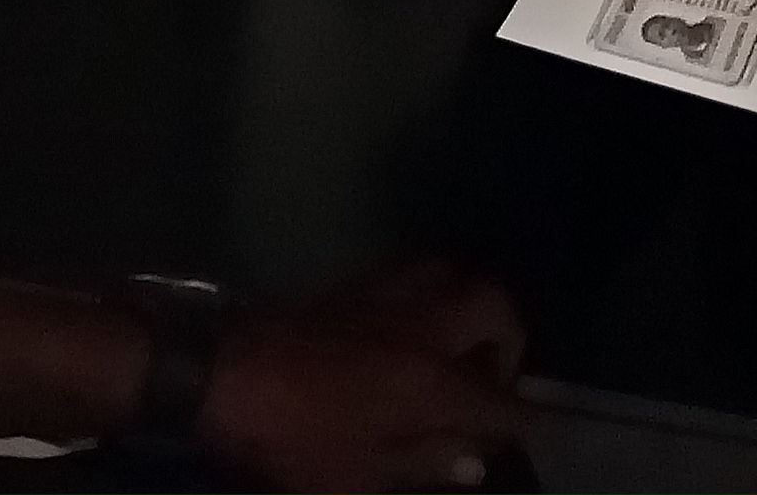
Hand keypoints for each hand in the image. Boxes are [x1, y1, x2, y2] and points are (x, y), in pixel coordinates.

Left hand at [197, 261, 525, 492]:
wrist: (221, 379)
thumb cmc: (293, 440)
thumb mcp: (359, 476)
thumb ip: (425, 463)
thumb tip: (474, 459)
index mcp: (430, 381)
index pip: (501, 400)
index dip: (524, 421)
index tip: (535, 434)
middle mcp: (426, 324)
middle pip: (497, 309)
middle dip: (508, 344)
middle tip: (489, 384)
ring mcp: (394, 295)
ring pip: (463, 281)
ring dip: (475, 314)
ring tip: (457, 356)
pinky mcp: (362, 284)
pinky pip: (424, 280)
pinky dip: (438, 303)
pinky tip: (414, 339)